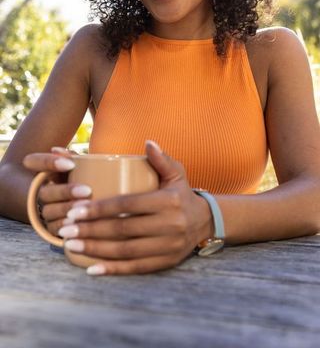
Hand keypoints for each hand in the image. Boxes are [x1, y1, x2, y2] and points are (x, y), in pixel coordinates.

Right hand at [23, 147, 91, 234]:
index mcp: (43, 172)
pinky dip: (66, 225)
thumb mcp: (77, 167)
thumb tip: (56, 150)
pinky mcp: (51, 228)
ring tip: (86, 206)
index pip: (33, 161)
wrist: (88, 204)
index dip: (48, 162)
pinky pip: (53, 228)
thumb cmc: (83, 178)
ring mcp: (44, 211)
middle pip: (45, 192)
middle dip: (65, 191)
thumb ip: (70, 157)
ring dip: (67, 209)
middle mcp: (40, 192)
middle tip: (87, 190)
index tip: (71, 164)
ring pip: (49, 211)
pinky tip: (78, 222)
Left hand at [58, 141, 213, 275]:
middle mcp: (169, 224)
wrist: (204, 221)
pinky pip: (136, 268)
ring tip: (71, 245)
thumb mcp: (176, 173)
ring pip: (126, 251)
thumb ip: (161, 159)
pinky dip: (113, 269)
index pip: (127, 204)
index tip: (75, 210)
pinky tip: (92, 269)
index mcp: (168, 201)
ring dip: (95, 249)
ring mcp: (168, 246)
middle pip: (123, 229)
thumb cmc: (182, 194)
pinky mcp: (166, 262)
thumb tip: (148, 142)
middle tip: (66, 229)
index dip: (100, 208)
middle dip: (90, 230)